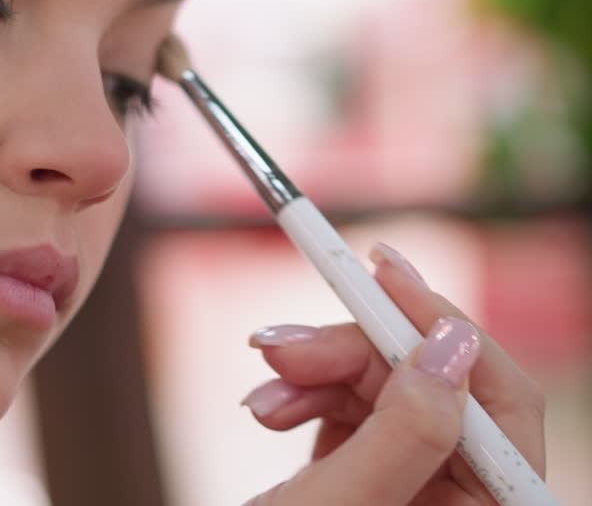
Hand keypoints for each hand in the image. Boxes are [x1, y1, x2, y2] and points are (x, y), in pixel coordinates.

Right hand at [240, 243, 546, 505]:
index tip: (379, 274)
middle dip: (349, 354)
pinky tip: (265, 407)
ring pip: (382, 388)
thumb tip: (451, 343)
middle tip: (275, 346)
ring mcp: (412, 486)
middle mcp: (460, 500)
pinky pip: (349, 407)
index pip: (500, 399)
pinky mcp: (367, 473)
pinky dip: (303, 396)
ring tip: (258, 395)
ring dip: (311, 376)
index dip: (443, 328)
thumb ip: (404, 431)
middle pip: (429, 384)